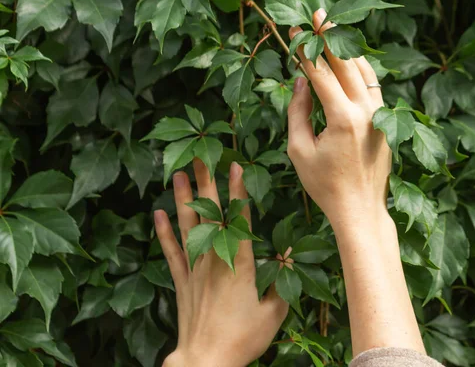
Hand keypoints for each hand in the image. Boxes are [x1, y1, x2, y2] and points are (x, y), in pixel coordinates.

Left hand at [154, 160, 287, 366]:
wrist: (206, 360)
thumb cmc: (243, 338)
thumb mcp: (274, 311)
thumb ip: (281, 282)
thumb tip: (288, 256)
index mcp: (239, 263)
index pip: (238, 218)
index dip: (237, 191)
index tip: (234, 166)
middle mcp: (214, 258)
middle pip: (209, 213)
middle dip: (206, 182)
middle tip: (201, 156)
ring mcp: (194, 268)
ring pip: (187, 226)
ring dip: (182, 199)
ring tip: (178, 174)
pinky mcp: (181, 281)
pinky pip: (170, 251)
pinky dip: (163, 232)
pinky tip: (157, 214)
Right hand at [287, 8, 390, 228]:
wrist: (360, 209)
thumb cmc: (324, 185)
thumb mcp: (299, 150)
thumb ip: (298, 111)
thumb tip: (301, 81)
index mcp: (342, 118)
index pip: (321, 73)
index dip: (305, 50)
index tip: (293, 32)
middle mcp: (366, 111)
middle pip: (347, 62)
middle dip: (330, 36)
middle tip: (318, 15)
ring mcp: (380, 115)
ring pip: (364, 70)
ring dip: (348, 49)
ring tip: (334, 30)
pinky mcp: (386, 121)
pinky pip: (374, 86)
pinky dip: (361, 69)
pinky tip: (352, 60)